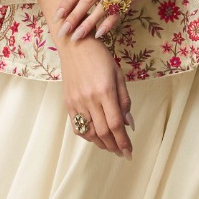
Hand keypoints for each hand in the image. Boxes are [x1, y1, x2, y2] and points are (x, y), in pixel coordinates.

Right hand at [60, 38, 134, 158]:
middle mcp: (89, 99)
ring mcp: (77, 102)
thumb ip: (124, 100)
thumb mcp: (119, 75)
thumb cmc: (100, 58)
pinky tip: (96, 137)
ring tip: (111, 147)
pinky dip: (87, 136)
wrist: (75, 46)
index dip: (123, 142)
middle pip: (103, 132)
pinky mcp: (68, 103)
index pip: (115, 125)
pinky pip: (77, 127)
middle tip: (122, 153)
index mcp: (105, 91)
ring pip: (90, 133)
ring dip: (102, 144)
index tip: (130, 152)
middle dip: (114, 146)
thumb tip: (127, 123)